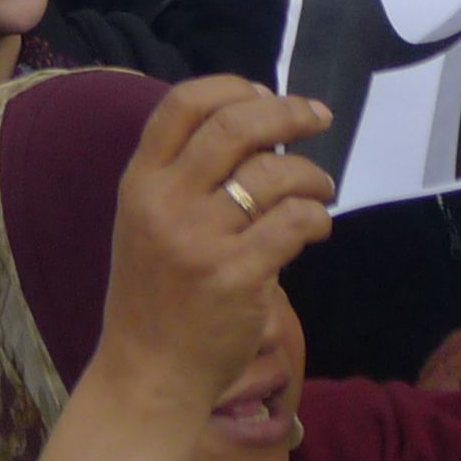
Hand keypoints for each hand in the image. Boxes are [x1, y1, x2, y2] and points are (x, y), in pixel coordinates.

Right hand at [86, 77, 335, 415]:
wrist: (148, 375)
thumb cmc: (154, 296)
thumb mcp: (145, 223)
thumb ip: (184, 176)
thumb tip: (257, 121)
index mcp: (139, 183)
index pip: (182, 105)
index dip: (232, 86)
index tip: (265, 91)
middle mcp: (164, 204)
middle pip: (235, 127)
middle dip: (287, 112)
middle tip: (318, 116)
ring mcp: (200, 241)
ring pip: (273, 175)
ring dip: (312, 174)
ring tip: (322, 189)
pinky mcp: (237, 277)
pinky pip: (294, 224)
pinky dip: (317, 217)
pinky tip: (317, 226)